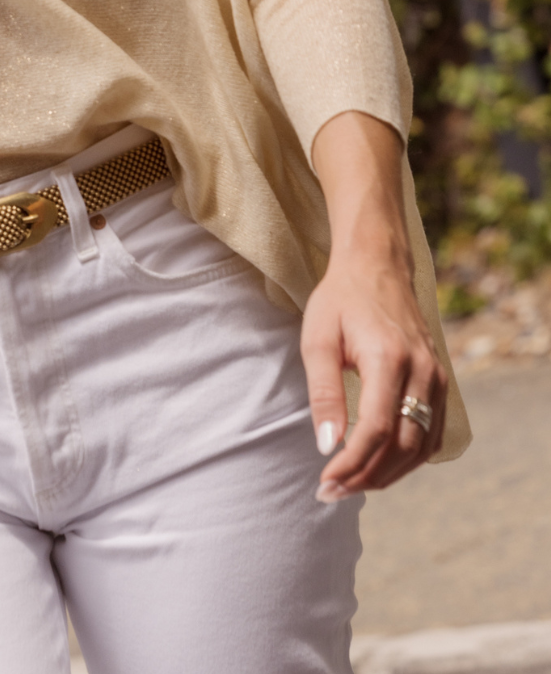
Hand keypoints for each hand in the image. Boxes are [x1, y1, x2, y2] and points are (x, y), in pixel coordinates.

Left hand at [304, 113, 446, 500]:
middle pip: (403, 446)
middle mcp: (421, 372)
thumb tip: (326, 446)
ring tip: (350, 484)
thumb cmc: (340, 299)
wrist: (377, 266)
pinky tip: (378, 464)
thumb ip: (323, 392)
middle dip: (367, 476)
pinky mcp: (439, 381)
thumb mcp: (318, 339)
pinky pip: (431, 433)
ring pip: (421, 446)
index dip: (352, 463)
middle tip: (332, 491)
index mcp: (389, 359)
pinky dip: (407, 457)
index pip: (376, 430)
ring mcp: (436, 377)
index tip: (325, 482)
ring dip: (388, 472)